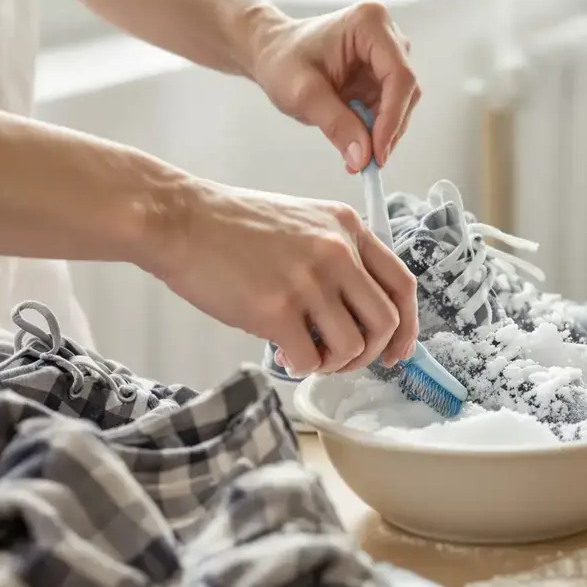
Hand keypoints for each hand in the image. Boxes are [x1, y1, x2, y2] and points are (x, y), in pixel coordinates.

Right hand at [146, 178, 418, 374]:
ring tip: (308, 355)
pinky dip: (301, 367)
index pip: (402, 284)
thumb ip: (337, 255)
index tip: (396, 351)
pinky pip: (311, 359)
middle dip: (369, 352)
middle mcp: (337, 251)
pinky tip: (283, 354)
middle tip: (342, 360)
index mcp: (347, 227)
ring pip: (352, 346)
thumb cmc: (232, 226)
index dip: (408, 326)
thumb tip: (358, 313)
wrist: (178, 219)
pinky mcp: (276, 309)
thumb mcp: (303, 221)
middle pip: (386, 322)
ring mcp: (308, 280)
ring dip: (334, 364)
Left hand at [249, 2, 419, 172]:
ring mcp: (385, 56)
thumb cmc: (281, 60)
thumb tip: (363, 157)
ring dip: (382, 132)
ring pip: (400, 103)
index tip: (378, 151)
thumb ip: (336, 124)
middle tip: (369, 161)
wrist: (271, 54)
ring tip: (357, 154)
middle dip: (388, 129)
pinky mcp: (380, 75)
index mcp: (370, 25)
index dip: (393, 118)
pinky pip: (388, 108)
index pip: (399, 77)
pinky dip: (375, 130)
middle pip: (405, 92)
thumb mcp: (303, 94)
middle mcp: (386, 36)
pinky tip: (356, 142)